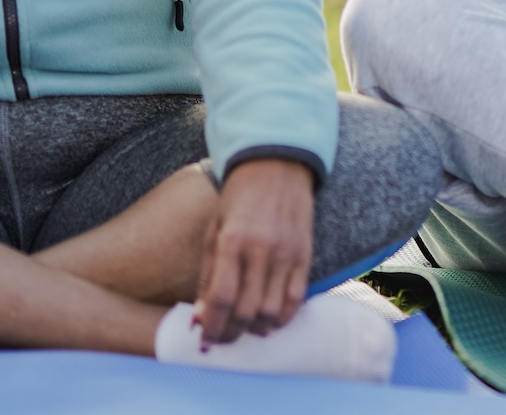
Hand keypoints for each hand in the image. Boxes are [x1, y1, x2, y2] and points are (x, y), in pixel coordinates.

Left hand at [196, 158, 313, 344]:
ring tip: (244, 330)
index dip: (212, 327)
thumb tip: (200, 318)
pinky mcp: (305, 255)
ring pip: (272, 311)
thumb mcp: (213, 230)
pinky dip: (283, 318)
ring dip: (256, 330)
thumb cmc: (238, 198)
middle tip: (222, 340)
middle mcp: (261, 250)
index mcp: (232, 241)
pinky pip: (297, 299)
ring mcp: (287, 253)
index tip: (204, 340)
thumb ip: (208, 276)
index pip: (221, 299)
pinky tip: (269, 321)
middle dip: (231, 334)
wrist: (276, 165)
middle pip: (246, 311)